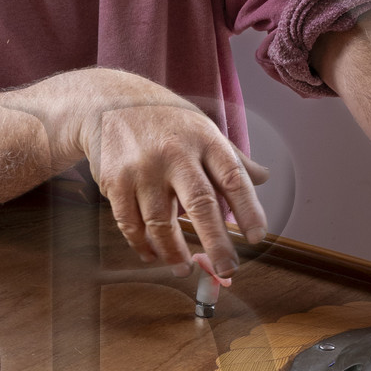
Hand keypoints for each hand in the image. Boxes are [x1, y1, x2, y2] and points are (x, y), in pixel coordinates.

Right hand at [78, 94, 268, 278]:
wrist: (107, 101)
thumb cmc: (163, 118)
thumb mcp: (201, 127)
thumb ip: (231, 157)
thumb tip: (264, 177)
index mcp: (203, 139)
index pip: (233, 177)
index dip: (248, 209)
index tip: (257, 237)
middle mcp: (174, 153)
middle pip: (200, 203)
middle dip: (216, 242)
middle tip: (228, 268)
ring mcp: (143, 168)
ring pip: (161, 223)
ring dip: (174, 252)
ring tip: (185, 269)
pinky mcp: (115, 182)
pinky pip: (131, 224)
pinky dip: (142, 244)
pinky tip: (152, 255)